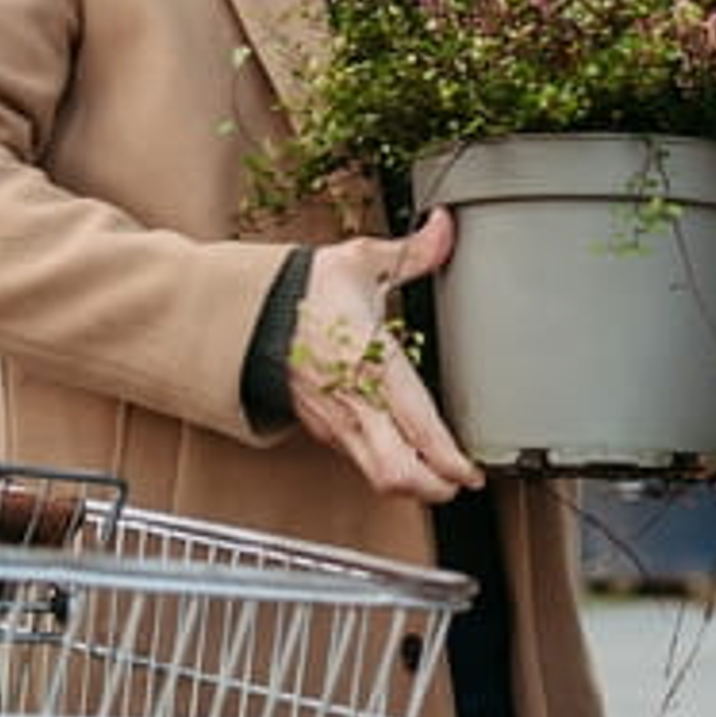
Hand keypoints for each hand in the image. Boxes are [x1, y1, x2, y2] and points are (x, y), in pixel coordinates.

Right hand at [288, 209, 482, 503]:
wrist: (244, 312)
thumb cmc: (302, 290)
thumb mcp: (361, 263)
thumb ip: (411, 252)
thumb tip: (444, 229)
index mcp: (371, 361)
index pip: (418, 424)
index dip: (448, 458)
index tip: (471, 471)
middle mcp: (354, 400)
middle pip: (397, 472)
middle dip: (434, 488)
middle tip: (459, 482)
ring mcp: (335, 419)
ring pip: (375, 476)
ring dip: (410, 486)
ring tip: (437, 480)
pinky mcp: (321, 425)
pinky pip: (357, 459)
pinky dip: (385, 467)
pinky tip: (400, 455)